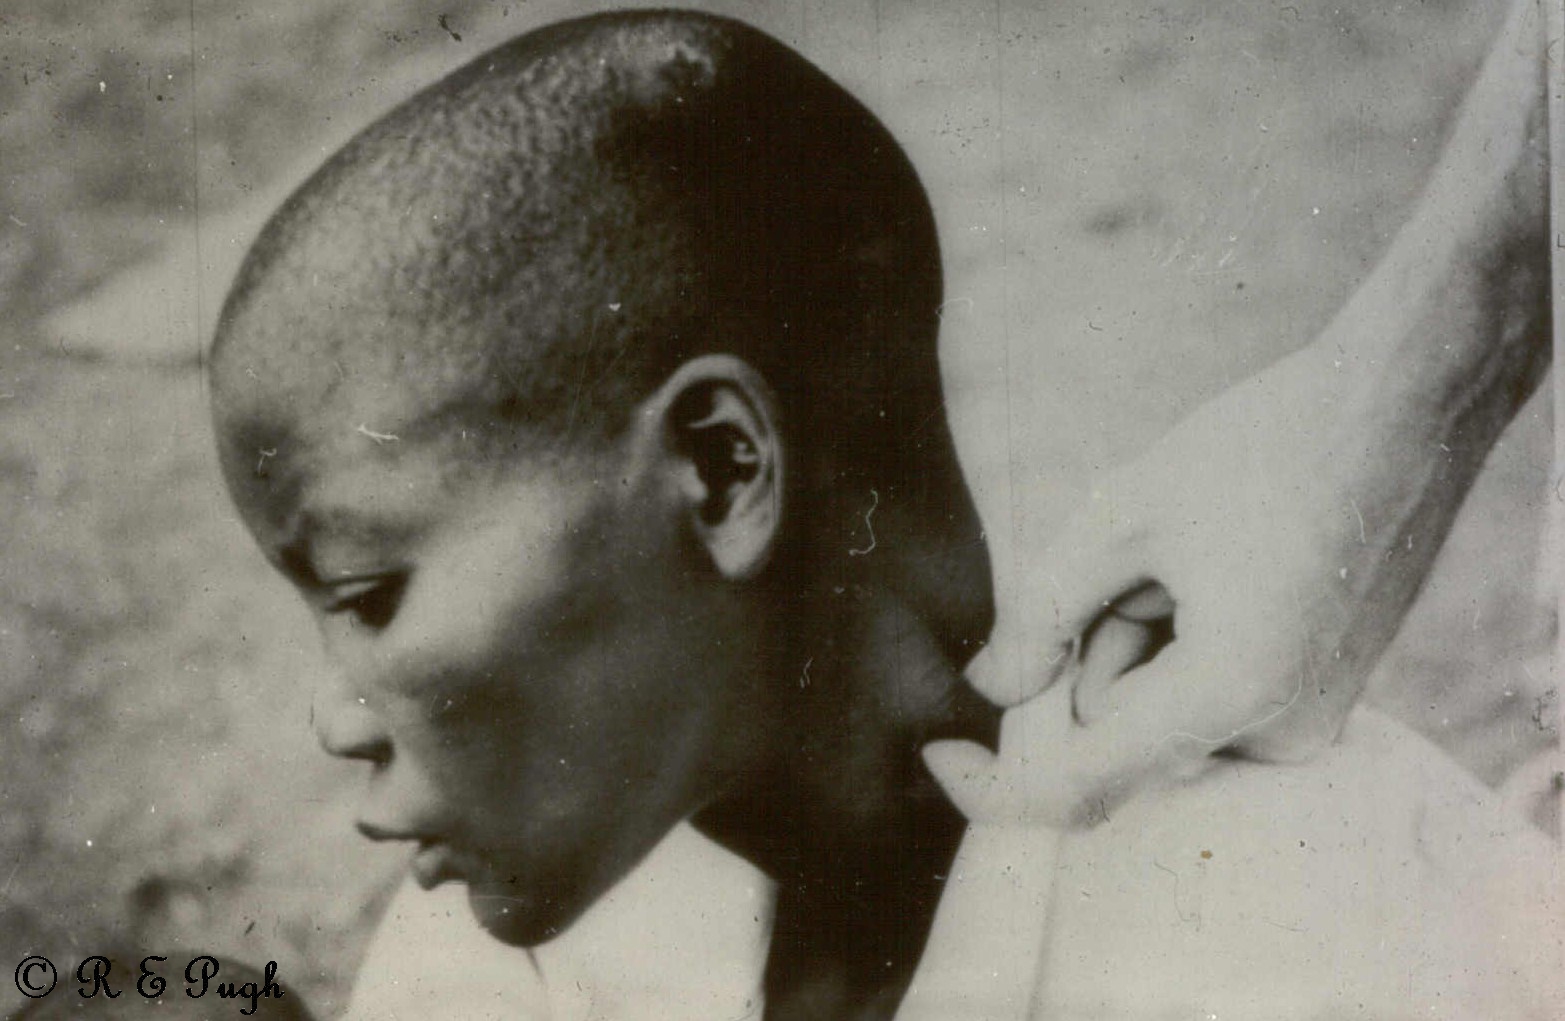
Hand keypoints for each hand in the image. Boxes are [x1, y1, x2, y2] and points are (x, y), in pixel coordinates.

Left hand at [923, 0, 1547, 829]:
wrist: (1404, 403)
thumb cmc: (1266, 445)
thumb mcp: (1123, 517)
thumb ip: (1041, 612)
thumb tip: (992, 685)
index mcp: (1231, 691)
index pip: (1082, 786)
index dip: (996, 784)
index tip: (939, 751)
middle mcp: (1281, 730)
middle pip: (1119, 726)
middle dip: (1096, 645)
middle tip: (1137, 556)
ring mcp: (1309, 717)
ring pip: (1161, 704)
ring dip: (1144, 630)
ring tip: (1196, 546)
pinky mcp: (1319, 693)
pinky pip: (1209, 692)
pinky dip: (1185, 637)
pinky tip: (1222, 563)